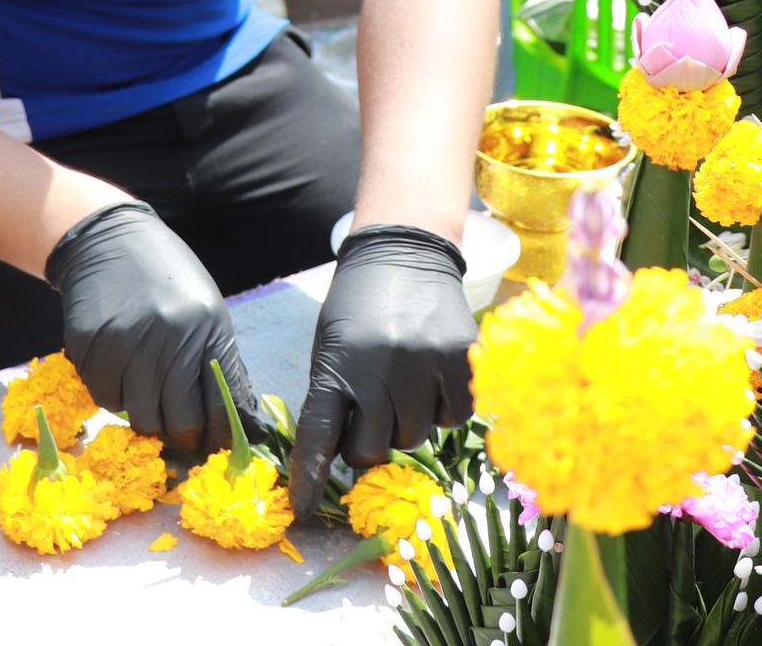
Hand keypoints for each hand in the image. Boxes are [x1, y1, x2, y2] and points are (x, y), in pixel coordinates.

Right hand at [46, 201, 259, 453]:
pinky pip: (104, 397)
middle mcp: (168, 336)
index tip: (211, 446)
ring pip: (138, 415)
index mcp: (206, 327)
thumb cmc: (166, 276)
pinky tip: (119, 370)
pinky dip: (113, 394)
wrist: (109, 239)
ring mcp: (126, 341)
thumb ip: (219, 362)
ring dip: (144, 413)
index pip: (217, 406)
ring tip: (146, 391)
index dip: (215, 436)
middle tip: (176, 431)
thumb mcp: (206, 309)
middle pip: (178, 420)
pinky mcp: (90, 344)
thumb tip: (237, 420)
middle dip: (180, 434)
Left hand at [288, 225, 476, 516]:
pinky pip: (452, 418)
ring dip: (404, 423)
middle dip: (366, 442)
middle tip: (369, 412)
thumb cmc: (358, 306)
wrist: (403, 252)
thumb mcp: (330, 346)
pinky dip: (441, 409)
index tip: (301, 509)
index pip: (319, 435)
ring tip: (400, 384)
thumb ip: (334, 396)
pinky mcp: (460, 359)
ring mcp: (424, 364)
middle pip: (372, 448)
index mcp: (337, 364)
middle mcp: (380, 368)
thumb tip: (340, 456)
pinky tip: (430, 380)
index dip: (309, 476)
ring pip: (414, 437)